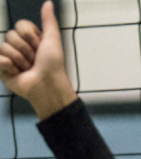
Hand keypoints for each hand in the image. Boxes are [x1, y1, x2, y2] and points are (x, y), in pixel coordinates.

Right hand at [0, 1, 76, 119]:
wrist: (48, 86)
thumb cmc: (53, 66)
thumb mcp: (52, 40)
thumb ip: (49, 21)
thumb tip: (49, 2)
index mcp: (29, 39)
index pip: (20, 25)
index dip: (30, 36)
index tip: (40, 47)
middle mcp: (18, 46)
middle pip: (11, 35)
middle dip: (25, 50)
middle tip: (34, 61)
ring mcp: (9, 57)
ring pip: (4, 46)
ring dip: (19, 59)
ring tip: (28, 69)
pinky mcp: (3, 68)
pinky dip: (8, 66)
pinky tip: (17, 73)